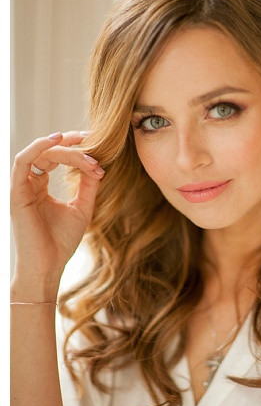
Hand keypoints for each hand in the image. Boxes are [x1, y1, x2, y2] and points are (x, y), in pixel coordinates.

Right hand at [10, 132, 104, 300]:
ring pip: (40, 154)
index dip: (74, 147)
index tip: (96, 141)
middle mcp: (28, 184)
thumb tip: (99, 163)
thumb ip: (88, 185)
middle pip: (49, 152)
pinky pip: (23, 161)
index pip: (54, 157)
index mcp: (40, 187)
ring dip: (65, 148)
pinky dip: (39, 146)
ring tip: (85, 145)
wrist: (48, 266)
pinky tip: (58, 139)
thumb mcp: (82, 207)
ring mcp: (21, 188)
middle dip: (72, 143)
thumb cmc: (61, 242)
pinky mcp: (16, 193)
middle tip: (94, 139)